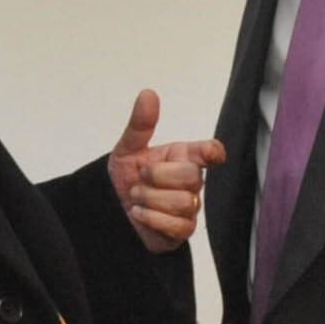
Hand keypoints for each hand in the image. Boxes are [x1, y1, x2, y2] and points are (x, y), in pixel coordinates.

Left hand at [106, 89, 224, 252]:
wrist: (111, 209)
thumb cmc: (127, 176)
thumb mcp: (127, 149)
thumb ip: (140, 124)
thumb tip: (148, 94)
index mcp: (182, 156)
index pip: (209, 151)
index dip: (213, 152)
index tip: (212, 155)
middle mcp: (191, 180)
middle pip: (191, 176)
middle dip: (157, 178)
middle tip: (139, 180)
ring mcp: (190, 206)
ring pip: (183, 202)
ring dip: (150, 200)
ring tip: (137, 199)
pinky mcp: (184, 229)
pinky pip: (178, 225)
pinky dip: (151, 218)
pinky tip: (140, 214)